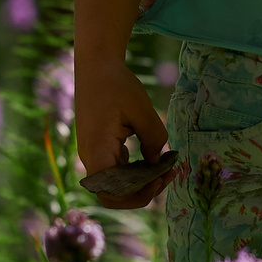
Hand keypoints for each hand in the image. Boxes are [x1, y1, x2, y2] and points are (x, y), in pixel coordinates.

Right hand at [74, 52, 171, 209]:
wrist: (96, 67)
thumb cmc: (117, 85)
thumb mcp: (142, 109)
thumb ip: (154, 138)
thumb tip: (157, 163)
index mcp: (98, 151)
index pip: (112, 194)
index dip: (137, 195)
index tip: (160, 178)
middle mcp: (91, 157)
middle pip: (114, 193)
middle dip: (143, 191)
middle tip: (169, 175)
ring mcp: (94, 153)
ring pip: (116, 183)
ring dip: (140, 181)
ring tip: (166, 169)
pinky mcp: (99, 147)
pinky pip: (115, 170)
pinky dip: (134, 171)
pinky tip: (153, 160)